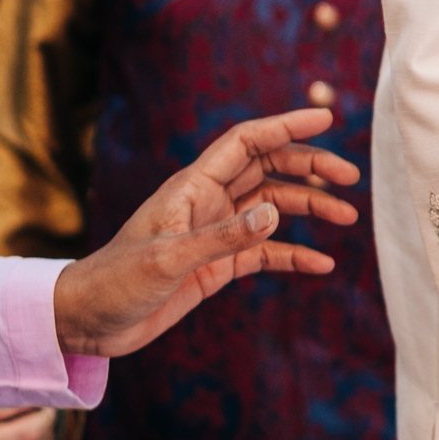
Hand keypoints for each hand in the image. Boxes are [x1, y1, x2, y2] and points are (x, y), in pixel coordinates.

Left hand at [53, 108, 359, 359]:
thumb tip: (275, 214)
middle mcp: (208, 202)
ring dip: (309, 208)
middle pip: (268, 169)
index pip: (247, 142)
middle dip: (309, 168)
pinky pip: (264, 251)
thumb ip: (222, 238)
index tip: (327, 118)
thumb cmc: (115, 282)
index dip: (286, 126)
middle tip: (350, 178)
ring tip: (347, 217)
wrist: (88, 321)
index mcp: (192, 186)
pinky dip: (294, 254)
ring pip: (272, 208)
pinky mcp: (216, 265)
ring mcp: (214, 233)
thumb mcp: (167, 260)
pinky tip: (321, 264)